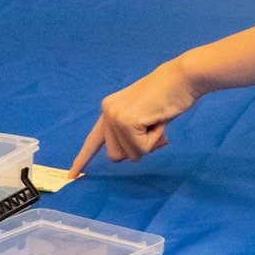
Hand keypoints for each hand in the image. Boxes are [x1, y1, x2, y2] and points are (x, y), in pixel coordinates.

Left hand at [71, 59, 199, 173]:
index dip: (83, 159)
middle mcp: (107, 112)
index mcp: (109, 110)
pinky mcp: (126, 122)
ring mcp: (114, 116)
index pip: (93, 140)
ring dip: (148, 144)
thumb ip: (133, 135)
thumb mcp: (144, 119)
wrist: (182, 78)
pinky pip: (142, 149)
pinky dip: (155, 140)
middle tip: (153, 128)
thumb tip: (135, 154)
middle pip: (116, 155)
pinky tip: (158, 120)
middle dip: (138, 149)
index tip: (72, 175)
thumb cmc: (169, 97)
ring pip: (130, 155)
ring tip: (156, 121)